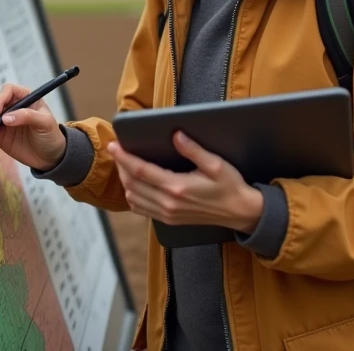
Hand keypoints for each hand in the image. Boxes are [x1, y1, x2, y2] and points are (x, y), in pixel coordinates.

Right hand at [0, 83, 66, 170]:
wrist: (50, 157)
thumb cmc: (51, 135)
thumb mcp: (45, 123)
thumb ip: (27, 116)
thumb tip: (6, 118)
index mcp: (25, 98)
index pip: (8, 91)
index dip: (0, 99)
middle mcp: (13, 107)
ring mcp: (5, 121)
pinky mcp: (0, 135)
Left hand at [108, 131, 264, 233]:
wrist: (240, 213)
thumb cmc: (230, 187)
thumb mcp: (216, 165)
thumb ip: (194, 150)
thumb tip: (176, 135)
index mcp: (178, 188)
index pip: (140, 171)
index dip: (124, 157)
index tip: (113, 145)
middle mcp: (169, 204)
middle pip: (132, 184)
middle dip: (120, 166)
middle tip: (117, 150)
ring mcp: (168, 214)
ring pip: (133, 198)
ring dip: (125, 181)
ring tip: (124, 164)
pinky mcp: (169, 220)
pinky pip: (141, 209)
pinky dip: (133, 195)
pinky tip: (135, 184)